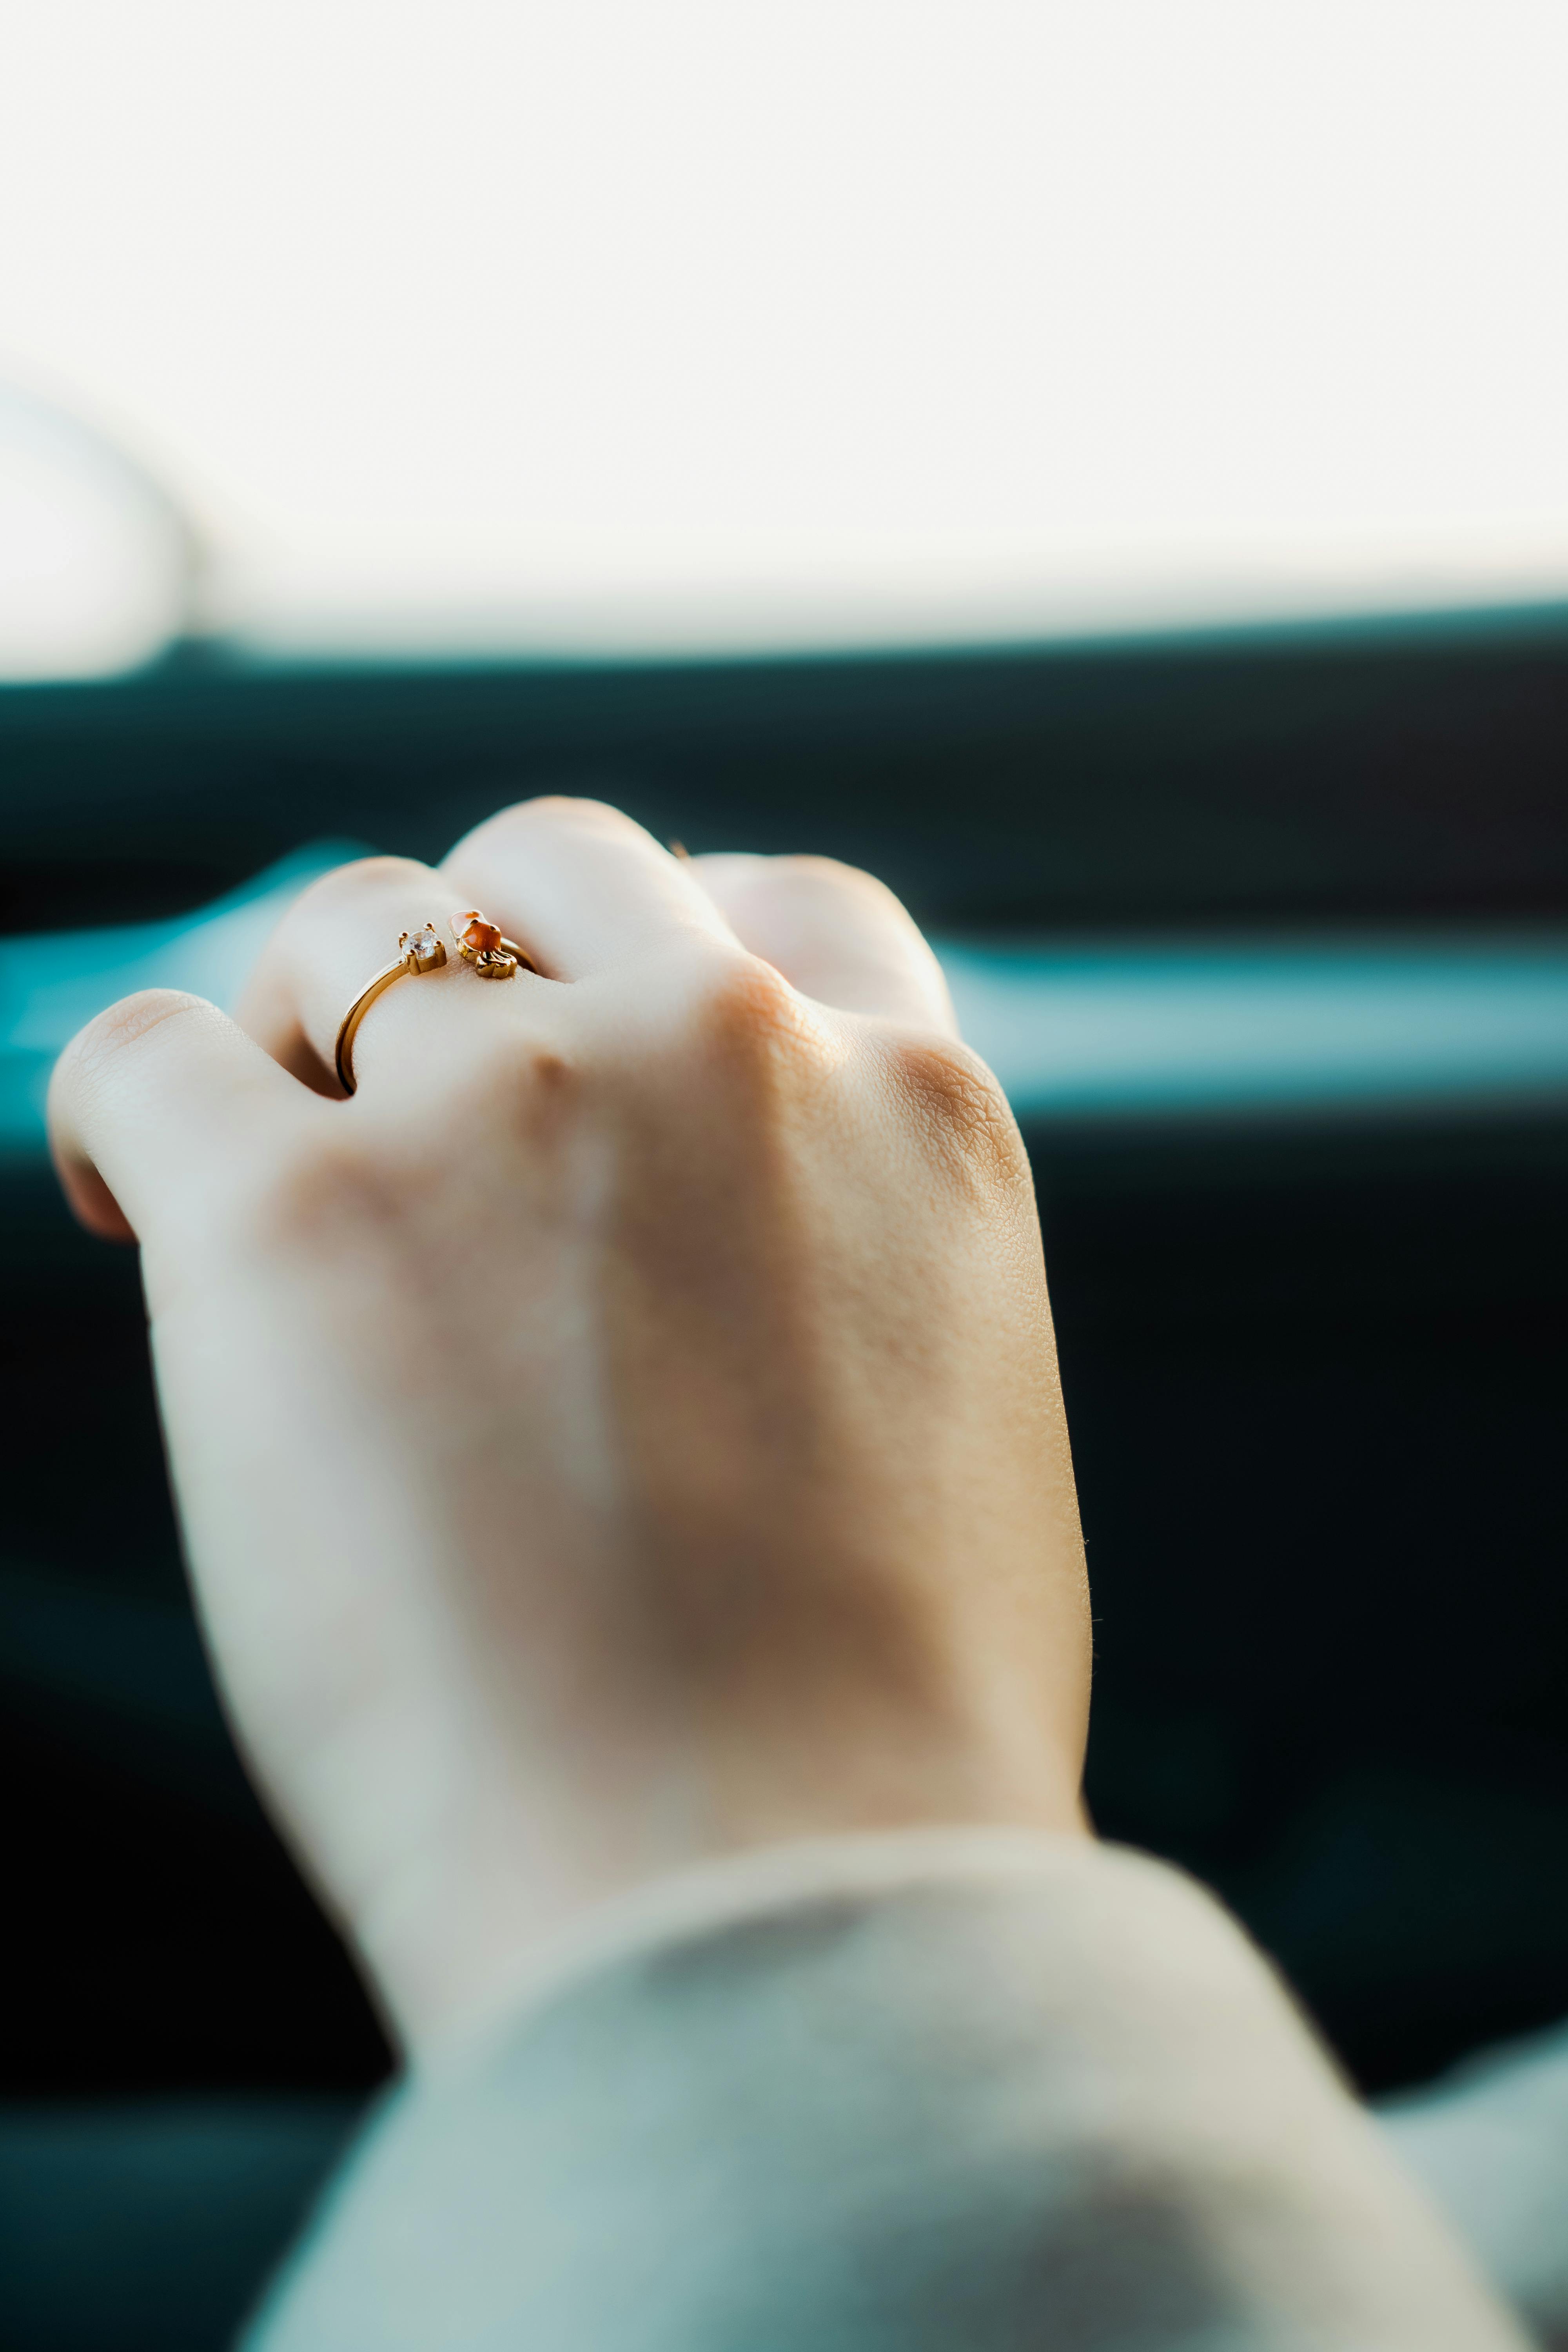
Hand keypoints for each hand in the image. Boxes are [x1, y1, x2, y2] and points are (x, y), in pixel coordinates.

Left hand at [49, 800, 1089, 2057]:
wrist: (765, 1890)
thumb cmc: (875, 1730)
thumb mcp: (957, 1411)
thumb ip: (848, 1262)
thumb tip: (715, 1239)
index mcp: (911, 1100)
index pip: (770, 908)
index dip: (652, 942)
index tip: (577, 1014)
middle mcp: (719, 1047)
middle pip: (540, 865)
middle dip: (463, 951)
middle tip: (391, 1084)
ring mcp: (511, 1106)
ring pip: (340, 930)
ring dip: (292, 1023)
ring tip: (263, 1169)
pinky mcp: (297, 1213)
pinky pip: (151, 1053)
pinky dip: (126, 1110)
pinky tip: (123, 1204)